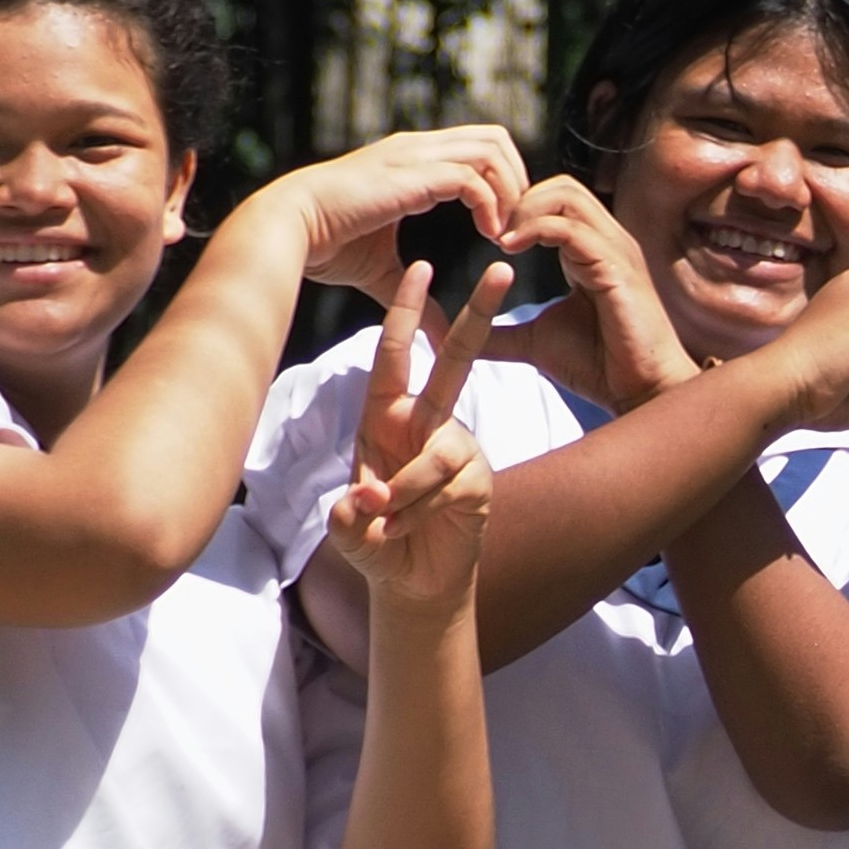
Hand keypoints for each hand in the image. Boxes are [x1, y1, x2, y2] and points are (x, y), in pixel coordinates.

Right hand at [257, 123, 534, 301]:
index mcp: (412, 160)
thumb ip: (416, 296)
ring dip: (510, 191)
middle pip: (494, 137)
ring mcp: (414, 156)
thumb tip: (438, 337)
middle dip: (518, 178)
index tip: (503, 227)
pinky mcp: (411, 175)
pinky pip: (472, 178)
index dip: (502, 181)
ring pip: (491, 149)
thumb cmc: (326, 246)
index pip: (478, 147)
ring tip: (504, 233)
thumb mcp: (384, 273)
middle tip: (515, 225)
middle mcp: (417, 149)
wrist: (288, 231)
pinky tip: (489, 235)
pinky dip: (491, 205)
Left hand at [324, 258, 506, 612]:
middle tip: (501, 270)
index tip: (421, 267)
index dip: (408, 312)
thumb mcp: (348, 526)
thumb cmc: (375, 539)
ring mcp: (456, 448)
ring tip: (383, 523)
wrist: (412, 581)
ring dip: (402, 493)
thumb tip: (366, 499)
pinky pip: (447, 486)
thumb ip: (349, 515)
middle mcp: (426, 422)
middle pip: (457, 361)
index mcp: (386, 415)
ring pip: (434, 454)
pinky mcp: (477, 479)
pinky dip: (417, 512)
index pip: (396, 354)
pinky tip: (406, 530)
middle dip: (479, 314)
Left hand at [480, 172, 699, 412]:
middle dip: (518, 200)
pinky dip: (536, 230)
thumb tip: (458, 337)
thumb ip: (499, 332)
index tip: (486, 235)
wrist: (638, 394)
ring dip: (524, 210)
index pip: (556, 200)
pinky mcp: (617, 268)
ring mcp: (615, 250)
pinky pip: (572, 228)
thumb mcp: (535, 342)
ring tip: (499, 239)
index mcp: (591, 251)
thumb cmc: (599, 367)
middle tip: (489, 231)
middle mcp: (607, 242)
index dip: (517, 209)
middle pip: (561, 186)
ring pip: (568, 195)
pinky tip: (509, 250)